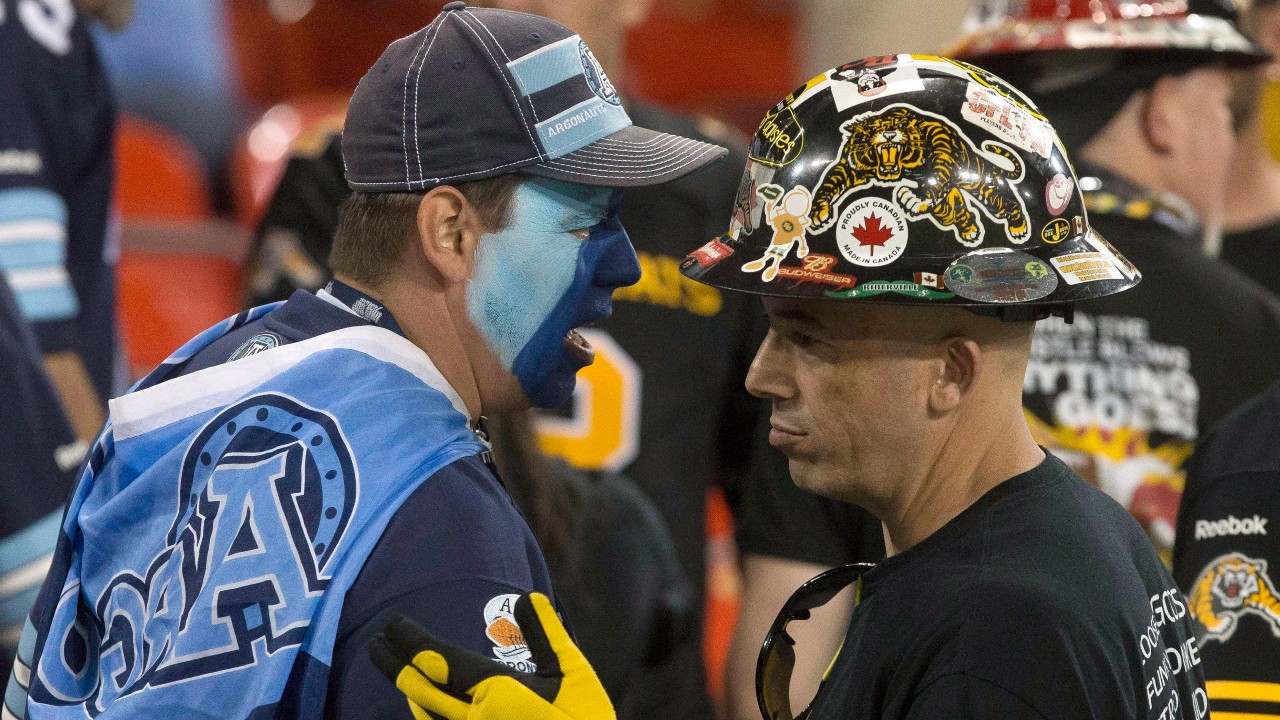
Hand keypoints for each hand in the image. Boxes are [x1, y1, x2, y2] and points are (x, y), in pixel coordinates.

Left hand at [367, 593, 615, 719]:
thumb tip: (527, 597)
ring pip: (425, 716)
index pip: (437, 659)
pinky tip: (426, 709)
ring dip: (411, 692)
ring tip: (404, 675)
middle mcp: (472, 718)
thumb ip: (546, 635)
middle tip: (375, 644)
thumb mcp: (572, 673)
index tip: (393, 624)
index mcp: (493, 689)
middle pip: (419, 688)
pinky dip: (428, 717)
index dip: (411, 640)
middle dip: (394, 663)